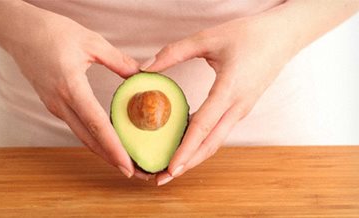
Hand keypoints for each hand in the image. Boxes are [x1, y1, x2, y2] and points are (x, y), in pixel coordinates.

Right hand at [8, 13, 149, 179]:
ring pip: (81, 135)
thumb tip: (142, 74)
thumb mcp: (91, 42)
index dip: (113, 147)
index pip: (96, 124)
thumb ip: (118, 61)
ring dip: (102, 151)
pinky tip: (106, 141)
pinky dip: (93, 137)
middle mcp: (60, 102)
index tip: (128, 165)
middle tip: (134, 173)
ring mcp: (54, 105)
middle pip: (88, 138)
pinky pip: (75, 126)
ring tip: (123, 162)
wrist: (18, 31)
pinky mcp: (53, 103)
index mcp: (70, 87)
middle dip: (111, 158)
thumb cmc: (52, 32)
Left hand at [144, 16, 298, 184]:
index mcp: (230, 89)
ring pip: (216, 141)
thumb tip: (144, 69)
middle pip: (211, 143)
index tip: (170, 168)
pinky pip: (219, 131)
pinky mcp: (240, 108)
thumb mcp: (207, 38)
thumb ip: (173, 52)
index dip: (186, 149)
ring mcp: (241, 110)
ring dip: (194, 156)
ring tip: (170, 167)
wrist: (282, 36)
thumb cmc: (248, 34)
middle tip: (162, 178)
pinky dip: (201, 142)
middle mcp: (238, 106)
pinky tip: (184, 144)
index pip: (204, 125)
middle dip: (187, 164)